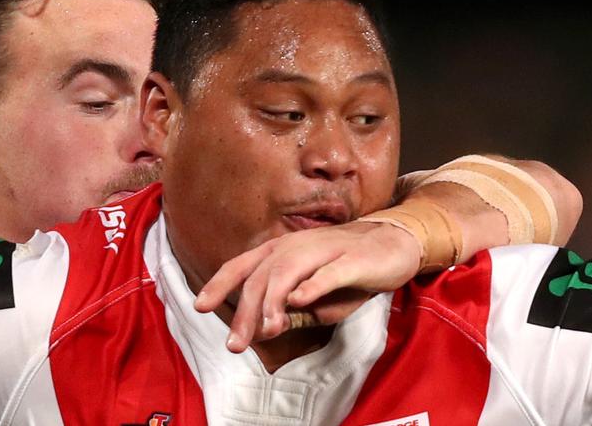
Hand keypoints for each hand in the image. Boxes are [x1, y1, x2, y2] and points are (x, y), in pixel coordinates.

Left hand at [194, 220, 421, 352]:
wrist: (391, 247)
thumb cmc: (347, 271)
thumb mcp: (314, 296)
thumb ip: (291, 308)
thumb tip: (266, 326)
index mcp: (282, 251)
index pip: (243, 265)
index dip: (220, 283)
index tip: (200, 306)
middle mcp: (296, 246)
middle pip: (262, 275)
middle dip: (246, 311)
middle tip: (236, 344)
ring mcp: (323, 250)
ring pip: (288, 271)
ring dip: (273, 300)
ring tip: (265, 329)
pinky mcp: (350, 260)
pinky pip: (327, 272)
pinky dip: (311, 285)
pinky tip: (297, 301)